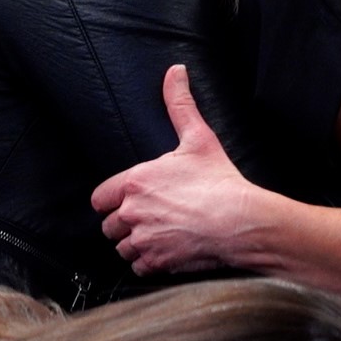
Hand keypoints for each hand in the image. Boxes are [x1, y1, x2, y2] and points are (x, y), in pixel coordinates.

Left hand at [92, 65, 259, 275]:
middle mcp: (132, 212)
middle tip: (147, 217)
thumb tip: (175, 73)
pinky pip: (138, 267)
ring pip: (122, 248)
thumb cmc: (219, 181)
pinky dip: (149, 262)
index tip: (126, 200)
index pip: (100, 198)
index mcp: (134, 182)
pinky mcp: (156, 262)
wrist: (241, 222)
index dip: (112, 199)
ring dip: (135, 243)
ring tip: (157, 234)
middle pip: (109, 225)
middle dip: (124, 222)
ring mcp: (143, 240)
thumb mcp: (198, 137)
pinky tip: (165, 251)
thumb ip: (180, 105)